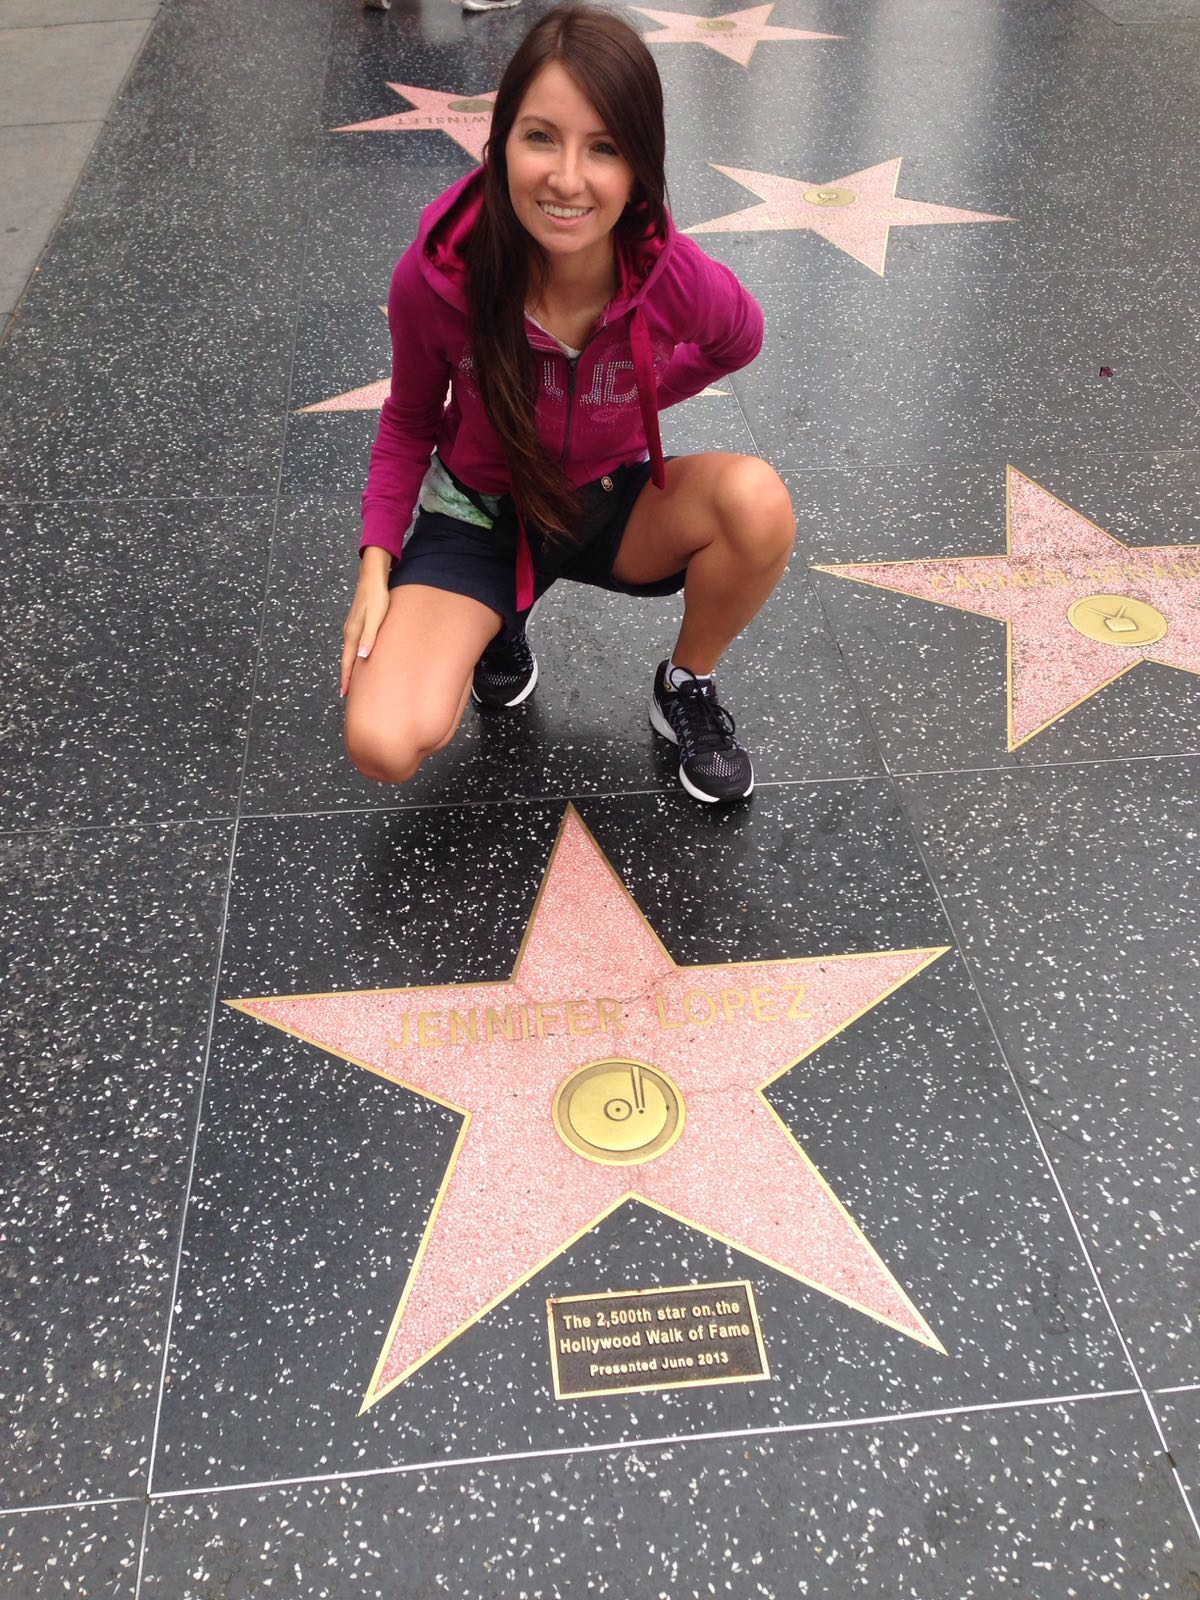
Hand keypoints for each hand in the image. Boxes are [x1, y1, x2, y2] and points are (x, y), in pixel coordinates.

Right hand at [340, 554, 391, 697]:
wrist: (372, 579)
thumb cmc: (377, 598)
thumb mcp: (376, 618)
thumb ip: (369, 637)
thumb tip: (362, 657)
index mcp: (352, 634)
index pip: (347, 662)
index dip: (346, 679)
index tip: (344, 694)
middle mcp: (349, 633)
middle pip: (346, 660)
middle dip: (346, 677)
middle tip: (348, 693)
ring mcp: (352, 628)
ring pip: (349, 653)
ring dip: (350, 667)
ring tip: (353, 680)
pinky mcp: (357, 623)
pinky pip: (353, 645)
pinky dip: (354, 656)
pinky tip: (360, 658)